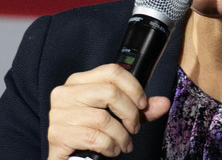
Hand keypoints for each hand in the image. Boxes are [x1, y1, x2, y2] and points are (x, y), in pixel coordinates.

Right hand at [47, 63, 170, 158]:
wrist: (67, 158)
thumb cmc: (90, 133)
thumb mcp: (117, 117)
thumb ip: (139, 110)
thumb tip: (164, 103)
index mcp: (79, 81)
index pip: (111, 71)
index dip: (133, 87)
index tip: (142, 104)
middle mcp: (66, 92)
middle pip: (110, 92)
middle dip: (130, 114)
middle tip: (134, 128)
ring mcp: (59, 113)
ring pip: (103, 118)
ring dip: (121, 136)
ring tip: (123, 144)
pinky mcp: (58, 134)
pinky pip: (94, 137)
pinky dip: (109, 146)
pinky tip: (111, 150)